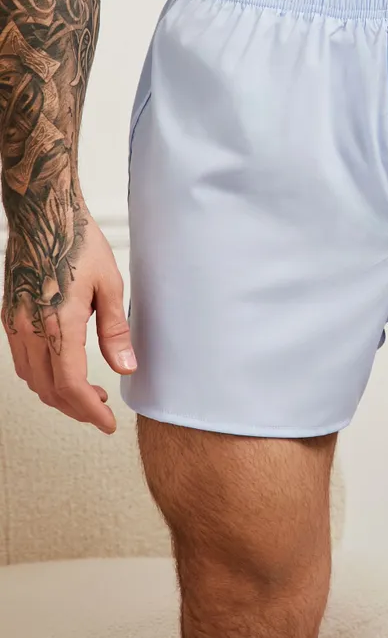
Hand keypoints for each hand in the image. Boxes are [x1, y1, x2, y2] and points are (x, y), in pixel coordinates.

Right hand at [2, 213, 136, 432]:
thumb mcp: (111, 285)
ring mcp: (15, 323)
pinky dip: (41, 376)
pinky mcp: (9, 315)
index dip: (90, 411)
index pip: (71, 386)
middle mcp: (30, 328)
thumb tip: (126, 368)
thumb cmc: (78, 243)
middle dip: (76, 408)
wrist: (42, 214)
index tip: (107, 423)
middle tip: (102, 410)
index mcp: (59, 323)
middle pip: (49, 390)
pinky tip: (63, 369)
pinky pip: (21, 360)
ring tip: (88, 392)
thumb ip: (116, 331)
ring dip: (58, 394)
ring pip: (31, 379)